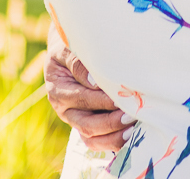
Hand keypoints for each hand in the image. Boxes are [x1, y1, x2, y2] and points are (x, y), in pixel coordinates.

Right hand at [44, 22, 134, 151]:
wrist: (64, 52)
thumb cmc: (69, 46)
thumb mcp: (67, 49)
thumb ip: (78, 63)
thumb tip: (94, 81)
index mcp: (57, 88)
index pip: (81, 98)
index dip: (101, 100)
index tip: (120, 97)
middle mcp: (63, 108)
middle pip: (86, 124)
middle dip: (110, 122)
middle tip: (131, 115)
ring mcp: (73, 119)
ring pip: (90, 137)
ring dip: (112, 135)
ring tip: (132, 127)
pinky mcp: (82, 125)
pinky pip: (95, 142)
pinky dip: (111, 142)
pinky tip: (128, 135)